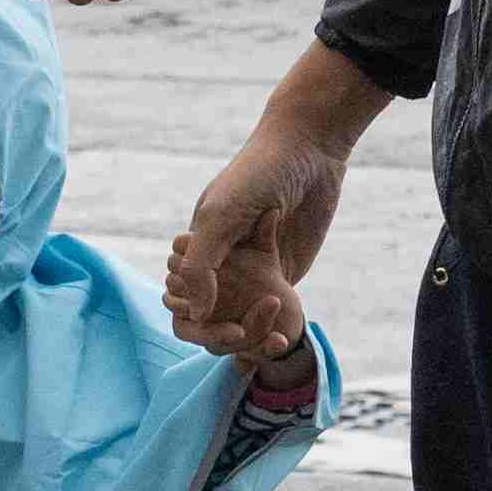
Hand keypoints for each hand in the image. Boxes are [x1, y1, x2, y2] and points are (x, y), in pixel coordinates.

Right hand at [162, 47, 386, 363]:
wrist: (309, 151)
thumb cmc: (258, 175)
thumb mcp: (221, 216)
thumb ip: (201, 264)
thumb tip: (197, 313)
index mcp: (198, 244)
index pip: (182, 293)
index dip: (192, 314)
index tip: (212, 322)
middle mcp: (222, 259)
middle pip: (210, 310)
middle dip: (220, 330)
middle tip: (240, 334)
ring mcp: (252, 268)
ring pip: (241, 312)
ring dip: (249, 332)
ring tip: (263, 339)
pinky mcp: (283, 272)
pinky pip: (273, 306)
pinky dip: (274, 325)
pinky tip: (282, 338)